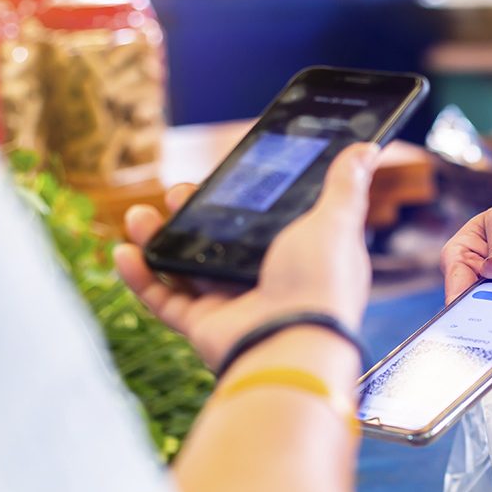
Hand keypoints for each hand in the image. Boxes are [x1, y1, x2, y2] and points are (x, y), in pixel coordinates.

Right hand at [114, 144, 377, 369]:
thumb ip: (344, 187)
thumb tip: (367, 149)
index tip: (221, 175)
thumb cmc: (319, 285)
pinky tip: (123, 252)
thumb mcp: (334, 222)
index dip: (241, 199)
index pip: (264, 222)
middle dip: (190, 212)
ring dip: (157, 238)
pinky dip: (140, 276)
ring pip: (185, 267)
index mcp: (298, 256)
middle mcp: (264, 281)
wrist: (290, 343)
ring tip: (141, 217)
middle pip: (217, 241)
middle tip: (179, 193)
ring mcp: (231, 304)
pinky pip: (163, 299)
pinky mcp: (204, 326)